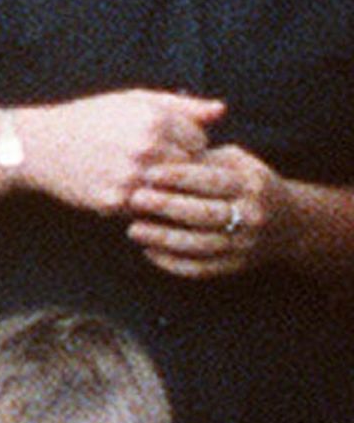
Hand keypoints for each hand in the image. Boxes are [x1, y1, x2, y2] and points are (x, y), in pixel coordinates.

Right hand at [17, 89, 225, 215]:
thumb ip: (181, 106)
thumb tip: (221, 112)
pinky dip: (144, 203)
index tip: (177, 146)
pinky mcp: (114, 202)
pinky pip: (146, 209)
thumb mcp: (133, 101)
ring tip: (152, 180)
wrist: (41, 146)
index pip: (200, 141)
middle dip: (183, 170)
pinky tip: (130, 191)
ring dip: (166, 190)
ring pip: (171, 193)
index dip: (191, 144)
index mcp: (153, 120)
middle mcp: (144, 150)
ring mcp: (129, 179)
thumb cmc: (89, 118)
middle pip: (190, 170)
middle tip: (167, 167)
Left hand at [126, 143, 292, 277]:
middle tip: (135, 199)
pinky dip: (173, 263)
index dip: (179, 176)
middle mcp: (252, 216)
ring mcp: (245, 244)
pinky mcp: (236, 266)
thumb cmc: (245, 182)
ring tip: (133, 230)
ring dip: (163, 239)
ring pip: (200, 245)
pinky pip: (201, 269)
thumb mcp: (234, 162)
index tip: (149, 172)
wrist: (288, 223)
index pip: (212, 180)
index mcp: (251, 185)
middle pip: (204, 214)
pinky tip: (148, 251)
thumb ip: (203, 158)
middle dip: (166, 206)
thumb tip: (163, 153)